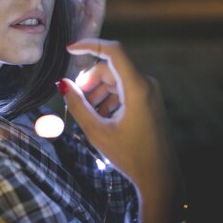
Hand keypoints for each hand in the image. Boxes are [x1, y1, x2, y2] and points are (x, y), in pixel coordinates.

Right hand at [58, 38, 184, 222]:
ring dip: (97, 91)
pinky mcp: (149, 100)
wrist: (160, 178)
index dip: (90, 45)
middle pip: (110, 68)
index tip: (69, 49)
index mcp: (137, 88)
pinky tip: (100, 118)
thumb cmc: (130, 156)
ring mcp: (150, 92)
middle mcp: (146, 84)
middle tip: (75, 100)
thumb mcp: (97, 131)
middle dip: (89, 80)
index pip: (113, 51)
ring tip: (88, 114)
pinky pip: (124, 89)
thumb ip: (78, 105)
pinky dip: (108, 98)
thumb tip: (62, 83)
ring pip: (115, 79)